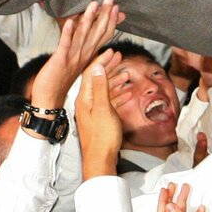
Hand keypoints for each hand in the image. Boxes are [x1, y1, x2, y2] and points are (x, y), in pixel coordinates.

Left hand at [28, 0, 124, 109]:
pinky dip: (68, 33)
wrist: (50, 99)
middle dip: (104, 14)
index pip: (105, 35)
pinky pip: (65, 45)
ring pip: (83, 36)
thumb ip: (88, 49)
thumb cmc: (62, 79)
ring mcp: (73, 58)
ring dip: (89, 19)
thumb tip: (95, 39)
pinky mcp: (60, 61)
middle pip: (98, 32)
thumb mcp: (78, 62)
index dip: (111, 20)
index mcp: (89, 55)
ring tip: (94, 5)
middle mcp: (84, 55)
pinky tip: (71, 22)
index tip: (117, 7)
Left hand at [75, 61, 123, 177]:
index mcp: (84, 98)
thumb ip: (101, 87)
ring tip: (126, 73)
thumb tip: (98, 68)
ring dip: (115, 80)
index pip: (92, 73)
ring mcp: (93, 112)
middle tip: (119, 57)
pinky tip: (127, 93)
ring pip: (104, 90)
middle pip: (98, 79)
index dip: (102, 60)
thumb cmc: (102, 137)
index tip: (112, 51)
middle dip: (109, 67)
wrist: (100, 160)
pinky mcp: (100, 119)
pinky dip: (118, 95)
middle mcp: (87, 103)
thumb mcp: (103, 108)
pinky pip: (109, 102)